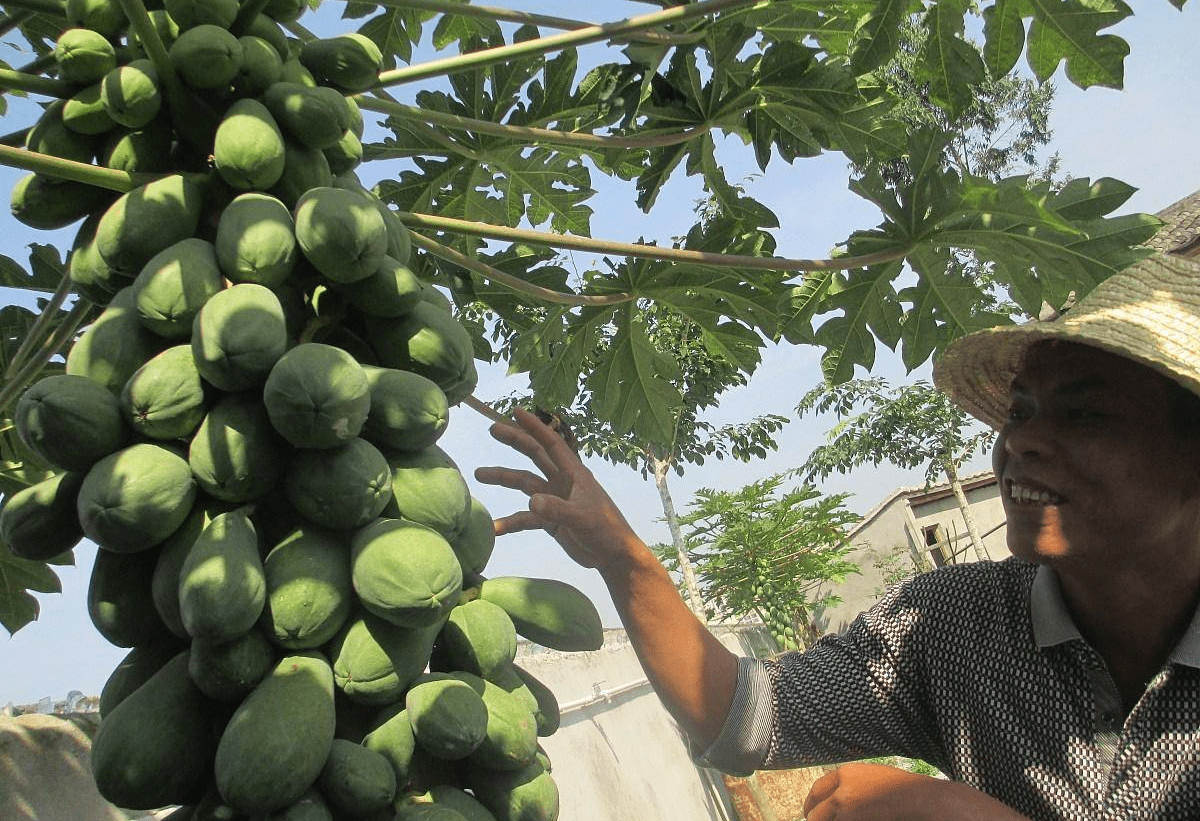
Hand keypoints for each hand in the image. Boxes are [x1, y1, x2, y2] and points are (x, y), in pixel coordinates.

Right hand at [474, 407, 641, 571]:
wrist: (612, 556)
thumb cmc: (606, 530)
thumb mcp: (582, 518)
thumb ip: (557, 510)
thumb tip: (531, 502)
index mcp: (574, 473)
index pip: (552, 444)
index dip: (534, 426)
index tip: (516, 411)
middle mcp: (562, 482)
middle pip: (535, 455)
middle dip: (515, 441)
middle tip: (492, 429)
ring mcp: (555, 500)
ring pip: (524, 483)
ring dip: (504, 478)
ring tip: (479, 474)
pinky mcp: (551, 520)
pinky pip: (525, 518)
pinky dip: (510, 522)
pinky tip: (495, 528)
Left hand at [803, 763, 1030, 820]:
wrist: (920, 798)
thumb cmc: (901, 790)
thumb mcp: (872, 778)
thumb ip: (850, 786)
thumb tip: (831, 803)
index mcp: (845, 773)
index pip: (816, 789)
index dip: (811, 803)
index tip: (809, 811)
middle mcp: (841, 788)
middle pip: (814, 811)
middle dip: (814, 818)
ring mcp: (846, 806)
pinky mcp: (853, 819)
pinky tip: (856, 820)